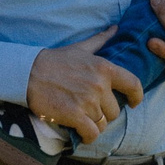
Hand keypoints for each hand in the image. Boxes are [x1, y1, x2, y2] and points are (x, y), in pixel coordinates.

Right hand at [26, 29, 143, 138]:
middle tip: (92, 110)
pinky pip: (91, 133)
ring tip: (84, 120)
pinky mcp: (74, 116)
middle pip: (115, 110)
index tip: (134, 103)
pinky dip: (88, 136)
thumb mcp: (80, 48)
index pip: (133, 85)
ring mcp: (87, 102)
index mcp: (104, 68)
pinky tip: (82, 134)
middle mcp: (99, 86)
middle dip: (105, 113)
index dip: (137, 96)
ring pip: (103, 123)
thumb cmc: (54, 60)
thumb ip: (100, 40)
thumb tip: (116, 28)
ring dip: (95, 124)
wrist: (28, 73)